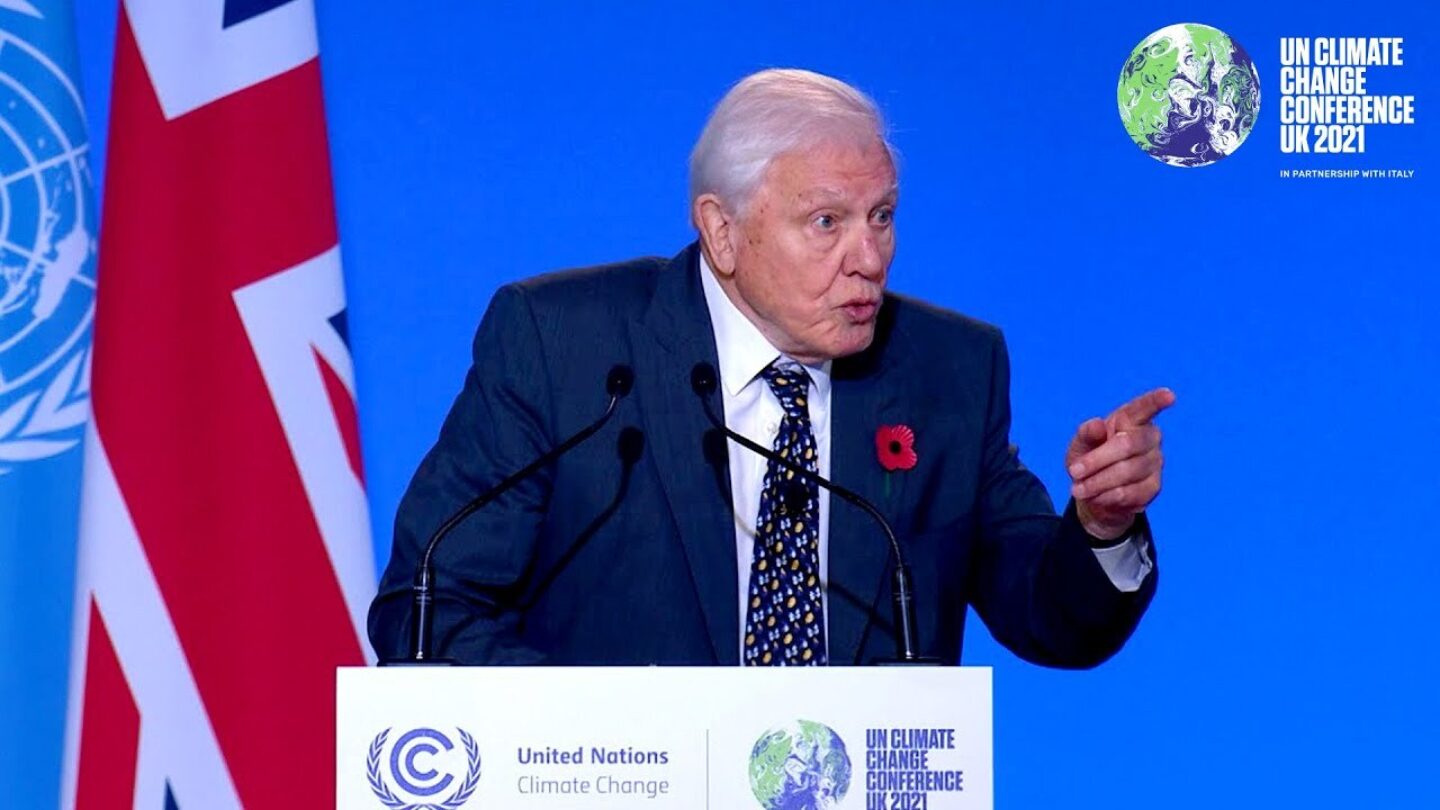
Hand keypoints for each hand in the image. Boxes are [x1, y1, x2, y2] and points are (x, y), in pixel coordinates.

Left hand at [1065, 388, 1175, 541]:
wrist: (1094, 494)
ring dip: (1098, 482)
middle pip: (1128, 445)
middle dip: (1097, 460)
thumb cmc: (1089, 459)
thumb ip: (1085, 434)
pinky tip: (1096, 497)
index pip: (1145, 407)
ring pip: (1128, 471)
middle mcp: (1149, 438)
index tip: (1169, 395)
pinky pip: (1132, 492)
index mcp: (1130, 419)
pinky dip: (1109, 496)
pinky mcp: (1154, 486)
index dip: (1157, 401)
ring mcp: (1155, 462)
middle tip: (1073, 472)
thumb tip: (1097, 425)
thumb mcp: (1079, 445)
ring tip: (1078, 489)